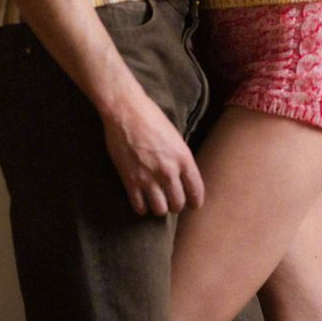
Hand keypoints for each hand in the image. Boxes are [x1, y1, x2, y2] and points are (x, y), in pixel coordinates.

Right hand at [101, 90, 204, 215]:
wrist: (126, 110)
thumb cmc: (151, 117)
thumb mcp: (175, 137)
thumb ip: (180, 159)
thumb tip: (182, 177)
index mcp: (183, 158)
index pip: (196, 192)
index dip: (195, 202)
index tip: (192, 204)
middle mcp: (168, 171)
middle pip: (178, 204)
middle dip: (175, 204)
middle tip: (170, 199)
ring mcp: (149, 177)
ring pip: (160, 210)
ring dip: (158, 207)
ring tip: (155, 200)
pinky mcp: (130, 180)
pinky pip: (139, 207)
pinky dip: (141, 207)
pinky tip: (141, 200)